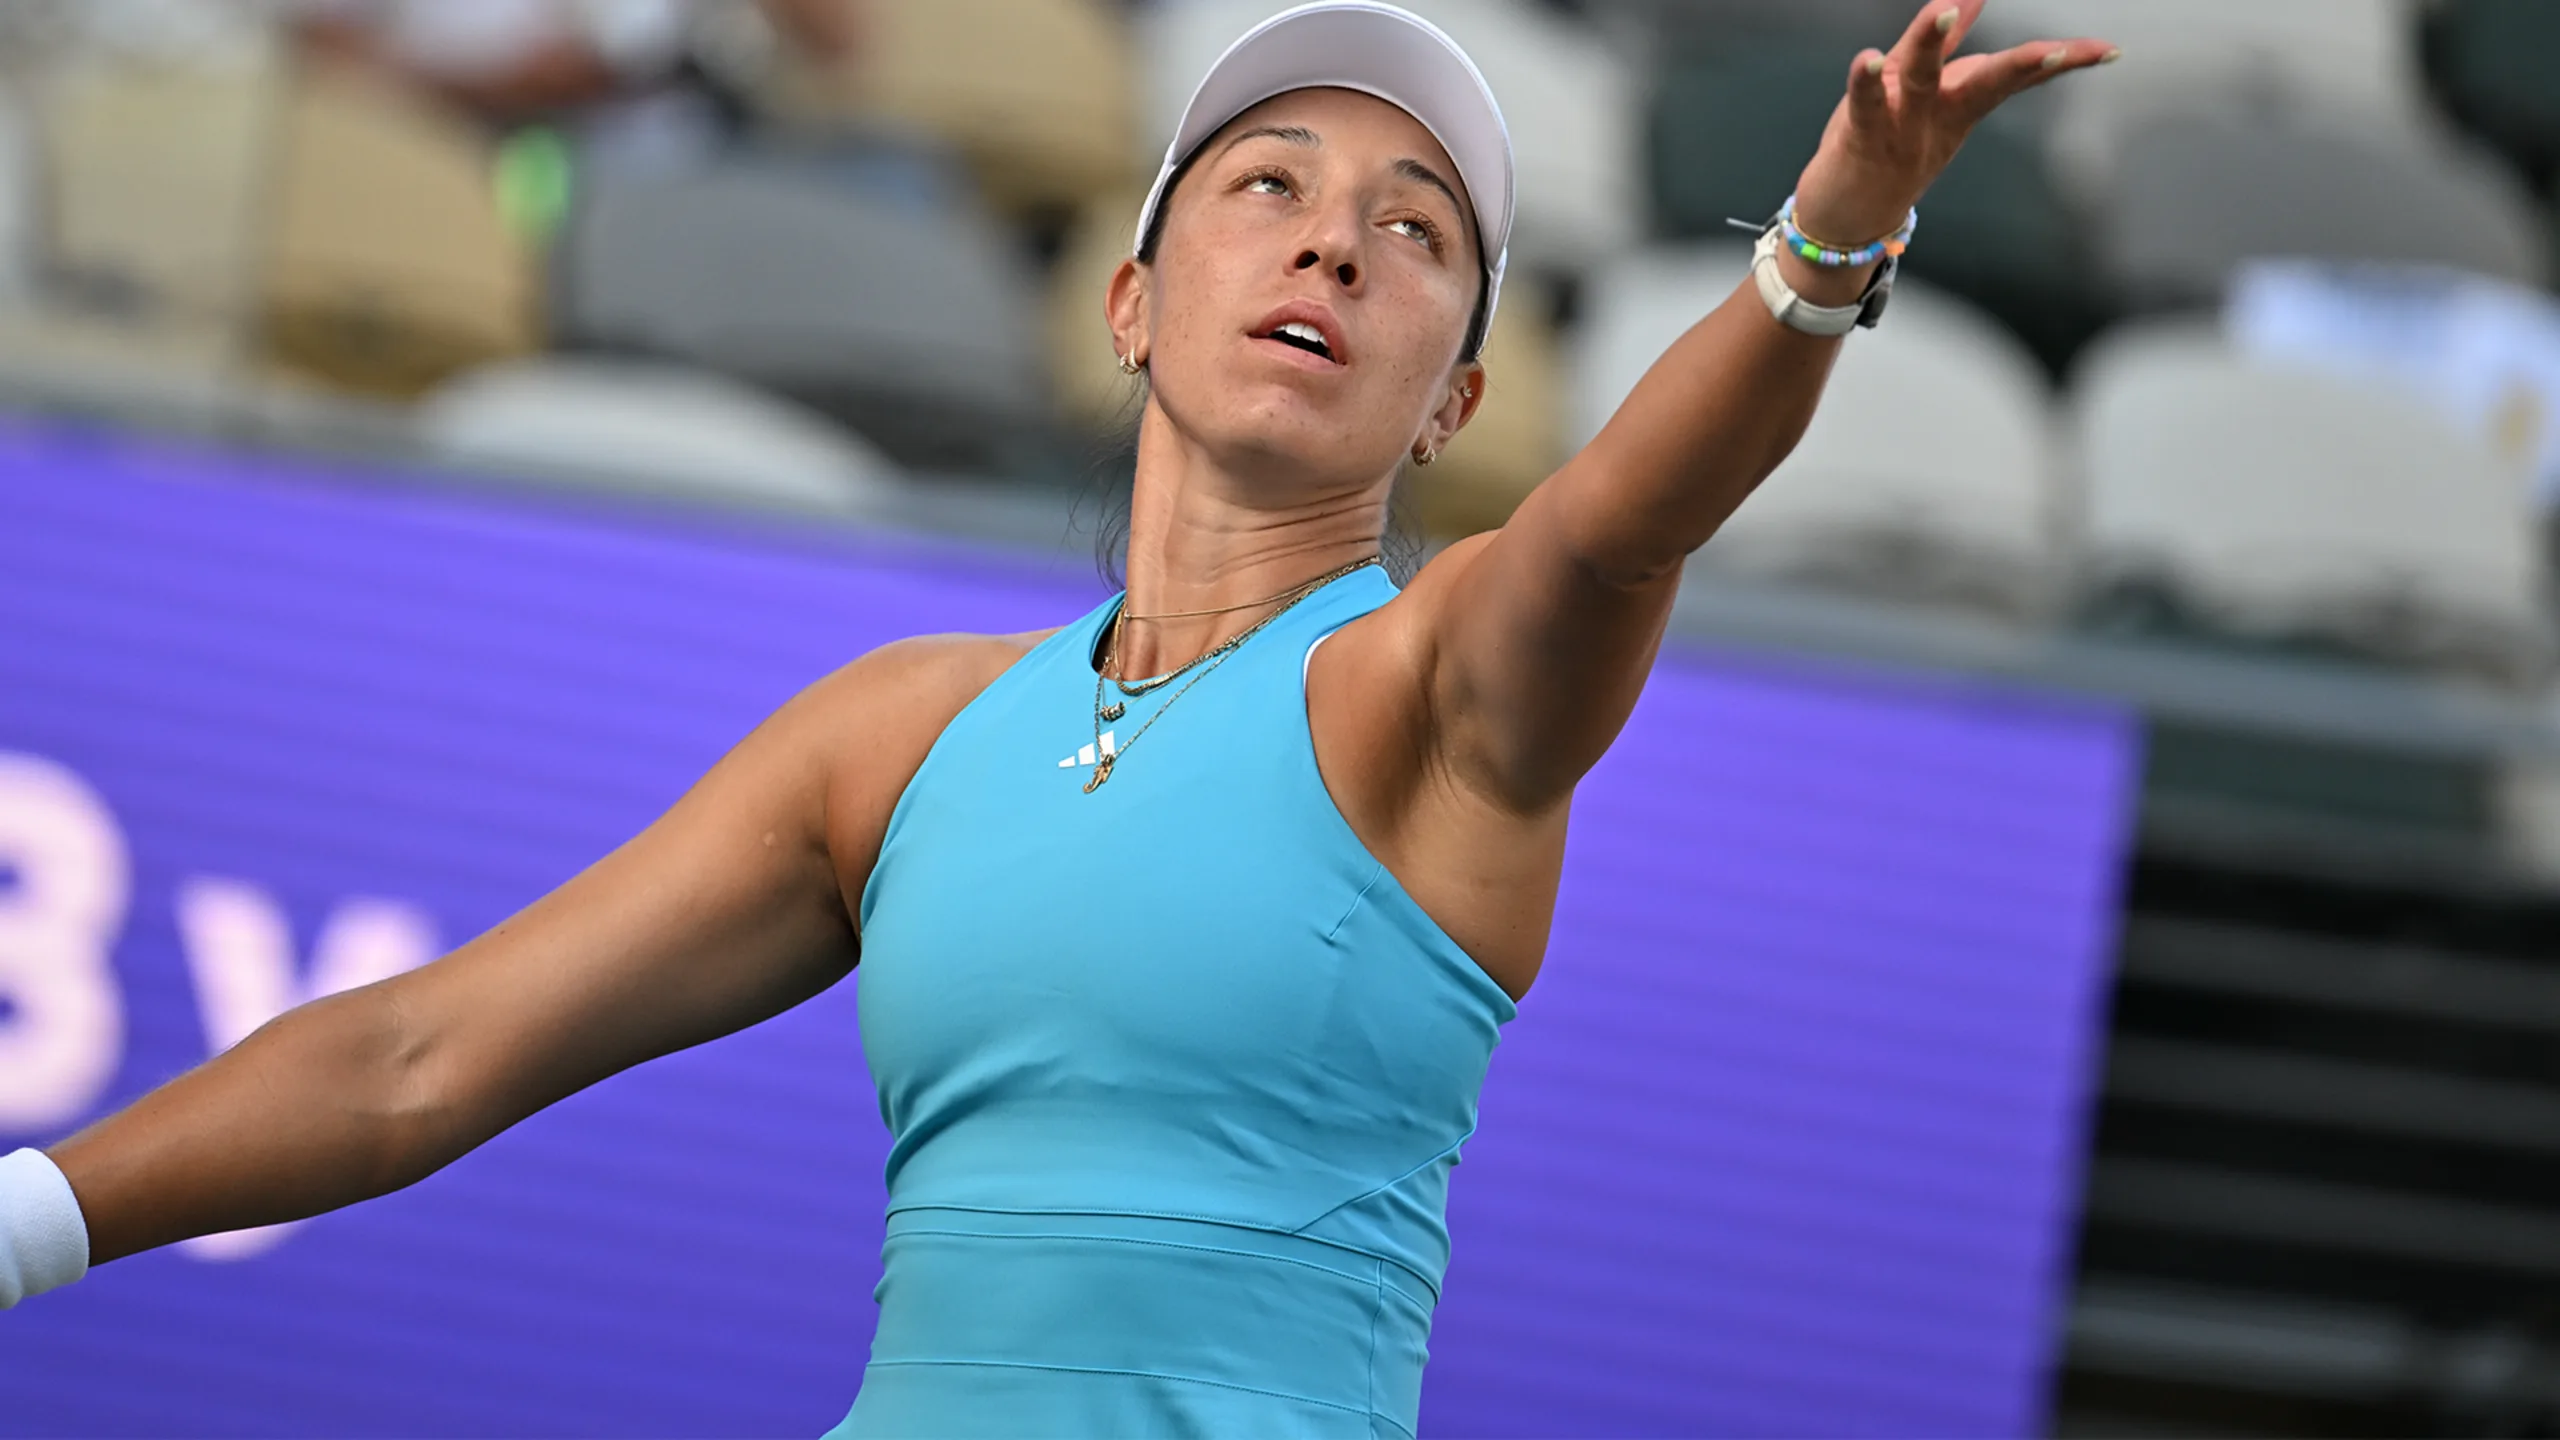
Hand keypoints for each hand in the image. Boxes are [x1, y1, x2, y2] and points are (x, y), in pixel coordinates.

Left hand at [1792, 0, 2115, 249]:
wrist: (1845, 222)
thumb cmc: (1887, 147)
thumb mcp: (1925, 94)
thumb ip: (1945, 46)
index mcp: (1961, 103)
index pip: (2017, 75)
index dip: (2063, 60)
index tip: (2109, 51)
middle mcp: (1939, 116)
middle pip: (1987, 84)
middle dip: (2022, 65)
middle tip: (2056, 50)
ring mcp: (1903, 129)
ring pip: (1922, 82)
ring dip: (1929, 45)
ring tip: (1942, 9)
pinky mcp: (1862, 137)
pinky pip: (1867, 106)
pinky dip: (1867, 82)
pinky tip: (1868, 58)